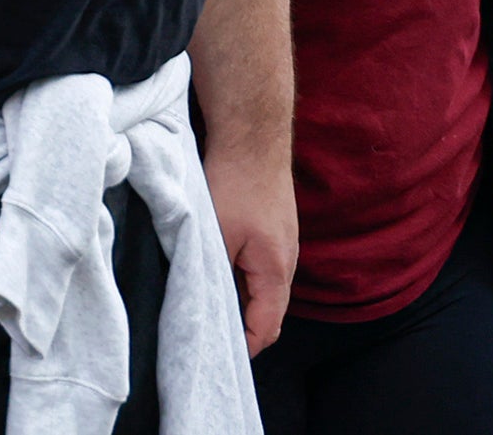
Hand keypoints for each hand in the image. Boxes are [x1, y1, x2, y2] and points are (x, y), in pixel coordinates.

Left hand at [205, 141, 294, 351]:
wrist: (253, 135)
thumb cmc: (236, 184)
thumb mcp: (216, 238)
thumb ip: (215, 280)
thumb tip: (205, 314)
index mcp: (277, 270)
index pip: (266, 330)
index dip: (241, 351)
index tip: (211, 358)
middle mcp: (288, 261)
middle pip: (269, 314)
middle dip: (242, 331)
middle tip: (205, 336)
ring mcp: (284, 243)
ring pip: (265, 291)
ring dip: (241, 304)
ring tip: (207, 305)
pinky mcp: (275, 229)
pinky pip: (262, 270)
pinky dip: (242, 281)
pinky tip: (217, 271)